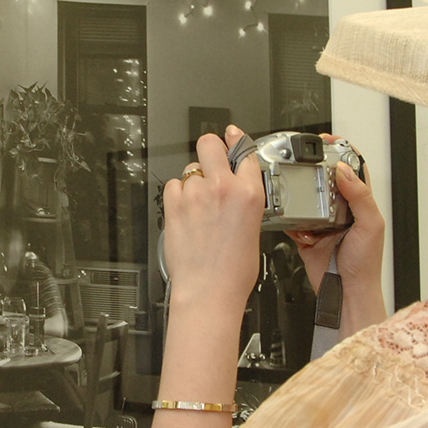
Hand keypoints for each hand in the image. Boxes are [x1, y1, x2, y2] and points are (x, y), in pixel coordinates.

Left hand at [161, 127, 265, 315]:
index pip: (244, 152)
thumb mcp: (253, 227)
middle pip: (210, 143)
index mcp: (250, 194)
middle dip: (210, 148)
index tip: (232, 136)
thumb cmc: (233, 270)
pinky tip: (186, 213)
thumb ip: (244, 199)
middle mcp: (223, 188)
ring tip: (199, 207)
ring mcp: (196, 194)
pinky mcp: (174, 204)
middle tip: (210, 160)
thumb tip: (235, 183)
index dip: (236, 142)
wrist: (209, 291)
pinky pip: (173, 186)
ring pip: (190, 169)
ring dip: (193, 182)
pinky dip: (178, 196)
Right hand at [289, 136, 384, 297]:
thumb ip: (360, 196)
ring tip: (297, 194)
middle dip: (313, 168)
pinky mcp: (305, 236)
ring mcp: (321, 222)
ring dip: (299, 196)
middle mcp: (340, 209)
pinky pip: (292, 221)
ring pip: (305, 198)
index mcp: (359, 202)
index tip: (327, 141)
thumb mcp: (371, 225)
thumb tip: (344, 171)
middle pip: (324, 178)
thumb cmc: (366, 265)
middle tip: (302, 160)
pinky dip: (290, 220)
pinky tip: (296, 225)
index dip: (341, 150)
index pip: (351, 167)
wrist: (348, 293)